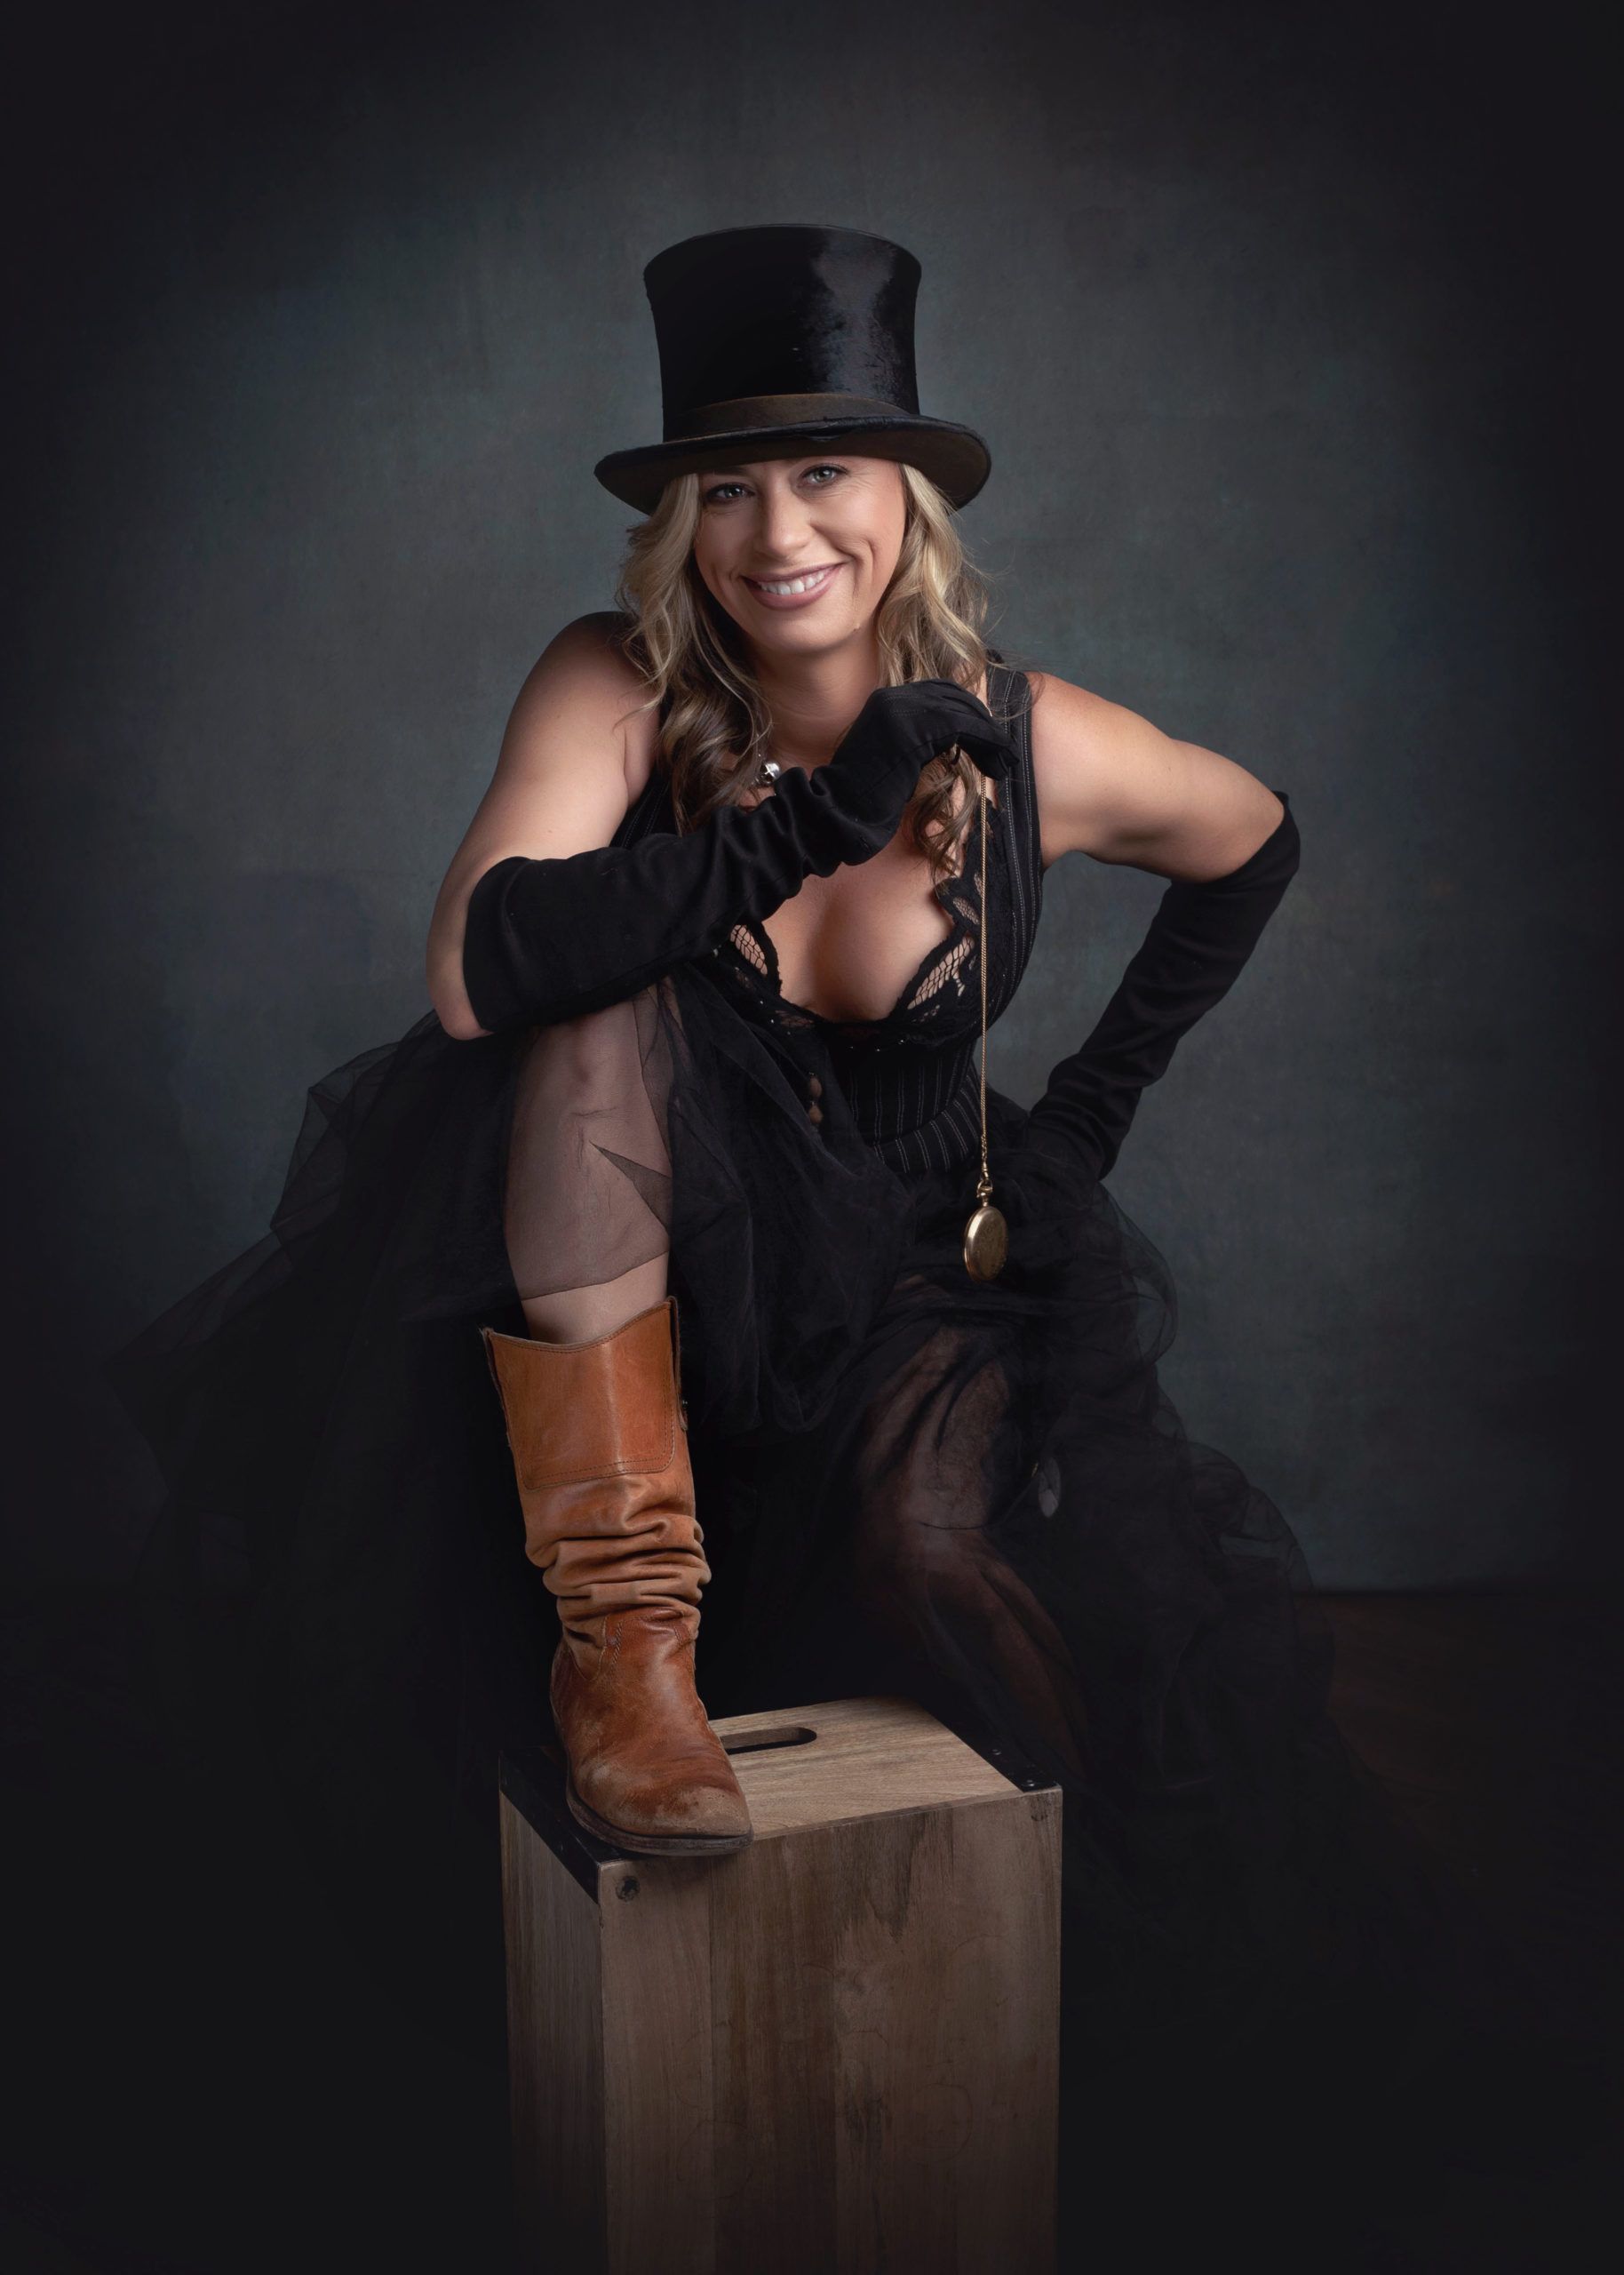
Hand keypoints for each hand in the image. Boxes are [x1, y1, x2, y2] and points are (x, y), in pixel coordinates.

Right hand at [822, 679, 1016, 841]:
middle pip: (956, 699)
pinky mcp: (914, 730)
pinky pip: (964, 727)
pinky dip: (987, 742)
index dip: (970, 715)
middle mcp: (894, 697)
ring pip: (964, 712)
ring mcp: (902, 709)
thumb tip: (955, 740)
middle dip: (985, 726)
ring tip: (1006, 763)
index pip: (942, 694)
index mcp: (887, 700)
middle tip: (1005, 754)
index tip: (988, 742)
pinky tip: (998, 761)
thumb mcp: (896, 758)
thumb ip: (920, 741)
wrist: (837, 811)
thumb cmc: (865, 798)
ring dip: (991, 739)